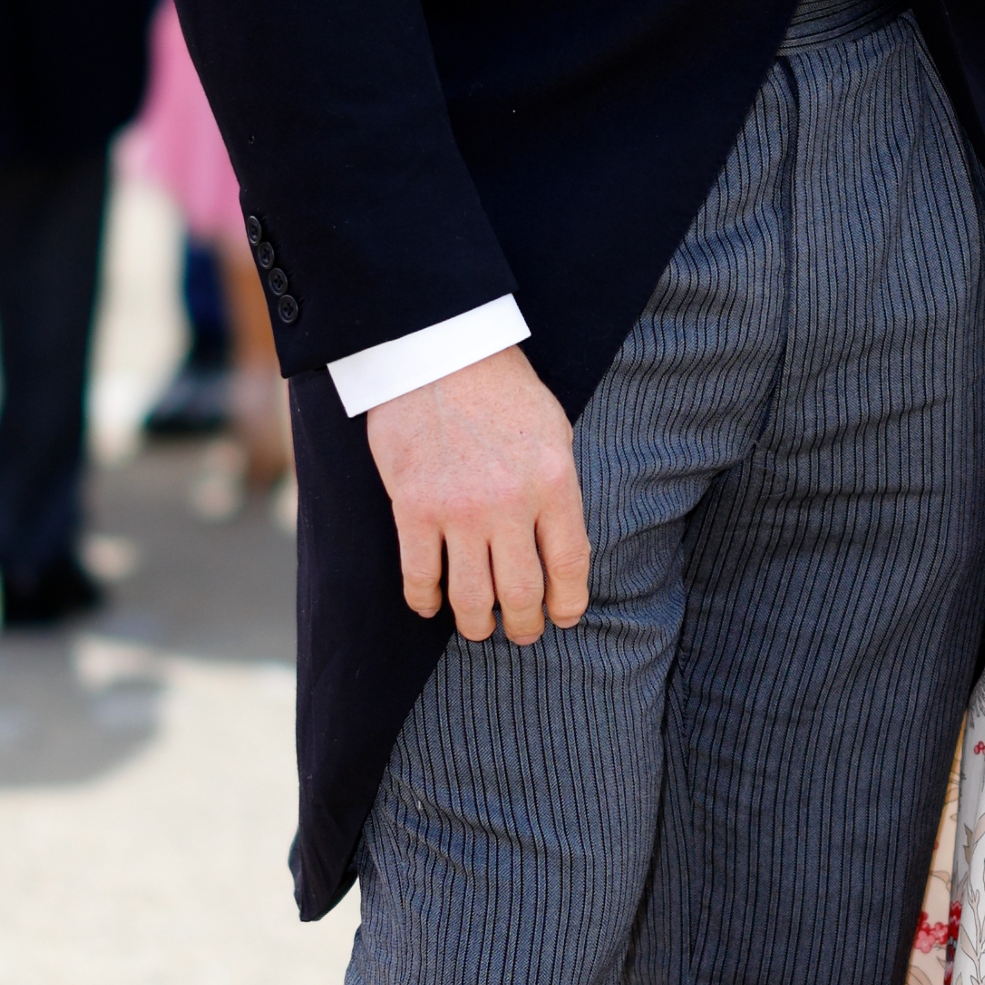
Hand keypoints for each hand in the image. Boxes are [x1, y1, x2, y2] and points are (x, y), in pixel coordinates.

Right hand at [365, 345, 588, 642]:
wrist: (439, 351)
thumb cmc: (502, 389)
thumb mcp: (553, 432)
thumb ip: (557, 490)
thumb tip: (558, 546)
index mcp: (555, 482)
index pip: (569, 565)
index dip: (568, 603)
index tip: (563, 618)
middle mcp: (510, 503)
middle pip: (522, 592)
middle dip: (525, 625)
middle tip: (522, 633)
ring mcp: (459, 509)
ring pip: (472, 597)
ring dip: (476, 624)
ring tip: (479, 628)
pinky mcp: (414, 508)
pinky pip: (419, 576)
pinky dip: (426, 600)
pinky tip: (432, 605)